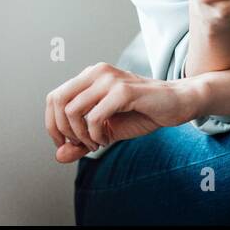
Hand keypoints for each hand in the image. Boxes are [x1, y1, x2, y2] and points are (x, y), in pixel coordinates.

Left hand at [45, 63, 198, 162]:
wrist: (176, 103)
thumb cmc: (141, 113)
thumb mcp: (106, 131)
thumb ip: (81, 142)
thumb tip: (59, 156)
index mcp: (89, 77)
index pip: (53, 98)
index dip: (53, 125)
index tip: (64, 144)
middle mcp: (96, 73)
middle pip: (58, 101)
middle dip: (63, 130)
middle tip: (80, 145)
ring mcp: (109, 79)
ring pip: (73, 110)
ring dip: (81, 135)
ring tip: (96, 143)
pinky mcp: (123, 90)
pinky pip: (95, 116)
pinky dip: (96, 135)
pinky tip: (107, 140)